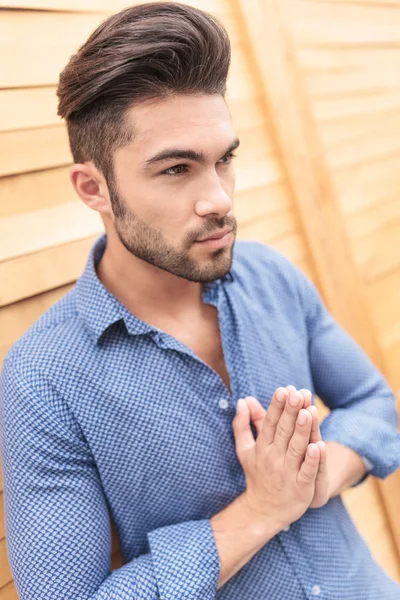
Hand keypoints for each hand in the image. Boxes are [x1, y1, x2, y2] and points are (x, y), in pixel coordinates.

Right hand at [245, 387, 328, 508]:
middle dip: (291, 412)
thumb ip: (243, 424)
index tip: (283, 390)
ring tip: (308, 412)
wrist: (263, 511)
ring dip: (302, 430)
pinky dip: (313, 460)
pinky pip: (307, 472)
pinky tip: (319, 446)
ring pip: (296, 449)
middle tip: (297, 393)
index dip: (277, 406)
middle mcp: (274, 458)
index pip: (270, 423)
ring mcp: (287, 473)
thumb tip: (242, 401)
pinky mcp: (301, 488)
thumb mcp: (245, 449)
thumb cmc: (257, 475)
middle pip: (284, 432)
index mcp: (262, 447)